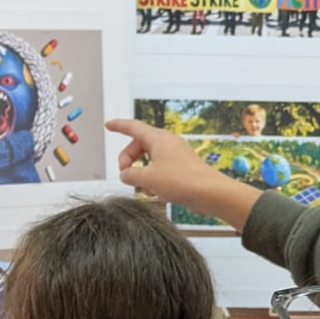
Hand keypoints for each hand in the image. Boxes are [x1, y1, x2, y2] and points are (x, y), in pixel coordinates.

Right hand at [105, 117, 261, 231]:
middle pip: (139, 146)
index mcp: (158, 139)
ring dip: (142, 173)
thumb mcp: (147, 179)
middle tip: (125, 175)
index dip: (119, 126)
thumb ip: (130, 175)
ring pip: (149, 159)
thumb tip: (126, 175)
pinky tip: (158, 193)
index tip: (108, 125)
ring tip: (146, 188)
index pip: (133, 127)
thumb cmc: (182, 181)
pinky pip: (161, 169)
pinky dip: (154, 179)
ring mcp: (176, 154)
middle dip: (128, 160)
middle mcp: (168, 143)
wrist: (210, 193)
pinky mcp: (182, 167)